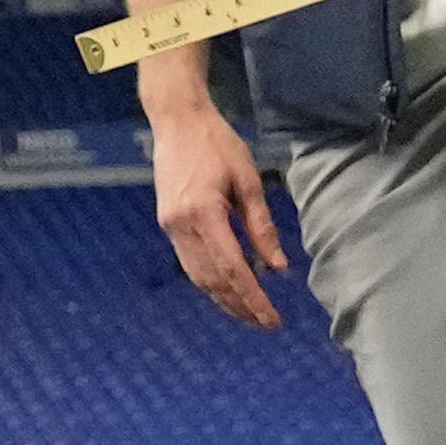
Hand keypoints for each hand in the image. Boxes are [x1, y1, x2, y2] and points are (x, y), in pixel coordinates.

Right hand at [149, 104, 293, 333]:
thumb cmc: (217, 143)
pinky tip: (227, 288)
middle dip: (240, 307)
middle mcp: (181, 226)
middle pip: (213, 281)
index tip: (272, 319)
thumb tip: (278, 267)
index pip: (233, 269)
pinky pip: (189, 262)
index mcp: (204, 213)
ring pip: (197, 276)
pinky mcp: (167, 223)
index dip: (254, 299)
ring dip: (223, 299)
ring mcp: (170, 226)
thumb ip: (261, 227)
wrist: (176, 120)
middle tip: (266, 324)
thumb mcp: (248, 180)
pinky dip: (210, 281)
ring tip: (248, 315)